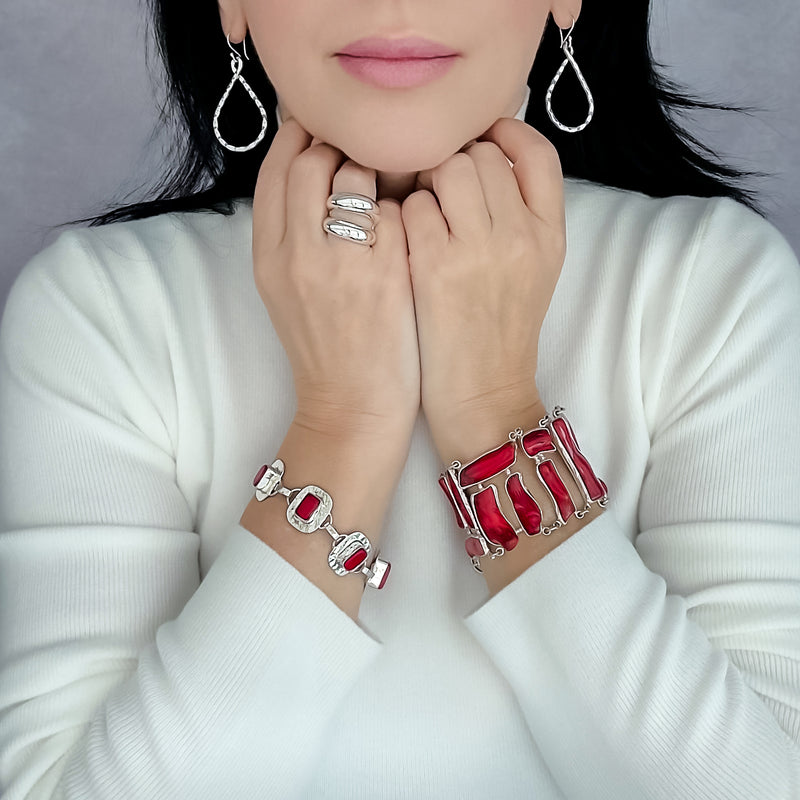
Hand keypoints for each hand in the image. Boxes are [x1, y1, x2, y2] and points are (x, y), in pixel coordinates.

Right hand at [252, 118, 420, 437]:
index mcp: (267, 257)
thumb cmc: (325, 350)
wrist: (352, 409)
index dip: (299, 139)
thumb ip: (291, 235)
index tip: (321, 130)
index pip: (276, 170)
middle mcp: (298, 254)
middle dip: (339, 147)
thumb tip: (315, 173)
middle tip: (363, 153)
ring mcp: (343, 262)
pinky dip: (406, 210)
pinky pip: (397, 210)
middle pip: (313, 162)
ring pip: (356, 176)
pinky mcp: (387, 273)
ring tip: (392, 187)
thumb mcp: (285, 292)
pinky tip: (415, 226)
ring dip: (377, 172)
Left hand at [401, 118, 565, 451]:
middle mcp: (520, 235)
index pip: (537, 153)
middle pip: (484, 153)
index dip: (505, 134)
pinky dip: (402, 217)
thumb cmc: (500, 334)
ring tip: (422, 217)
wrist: (483, 396)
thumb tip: (488, 158)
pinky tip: (403, 244)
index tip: (481, 138)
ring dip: (426, 184)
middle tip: (440, 192)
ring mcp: (478, 250)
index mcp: (550, 235)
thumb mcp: (535, 272)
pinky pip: (411, 207)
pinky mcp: (435, 268)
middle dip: (455, 163)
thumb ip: (521, 216)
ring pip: (447, 169)